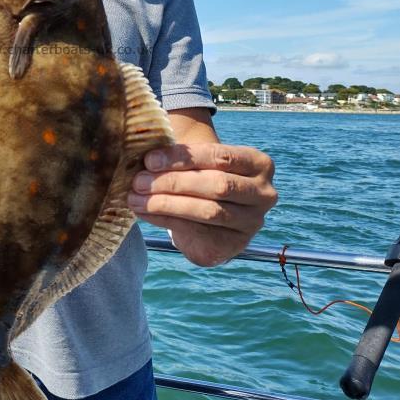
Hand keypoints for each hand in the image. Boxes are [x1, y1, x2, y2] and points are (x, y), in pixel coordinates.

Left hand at [127, 143, 277, 266]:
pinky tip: (145, 213)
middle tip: (139, 181)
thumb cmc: (203, 175)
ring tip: (136, 197)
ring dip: (166, 204)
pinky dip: (166, 221)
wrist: (212, 213)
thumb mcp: (198, 159)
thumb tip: (146, 154)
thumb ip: (180, 153)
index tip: (149, 159)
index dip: (182, 157)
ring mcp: (252, 222)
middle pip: (216, 185)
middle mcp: (264, 194)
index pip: (220, 156)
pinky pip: (198, 232)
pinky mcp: (234, 245)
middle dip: (173, 182)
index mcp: (259, 164)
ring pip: (207, 211)